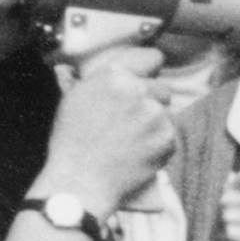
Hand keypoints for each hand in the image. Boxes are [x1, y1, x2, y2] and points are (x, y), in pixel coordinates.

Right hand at [36, 52, 189, 217]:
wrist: (80, 182)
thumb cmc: (71, 143)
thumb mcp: (75, 98)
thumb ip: (102, 80)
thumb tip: (121, 72)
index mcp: (113, 75)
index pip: (151, 59)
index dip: (148, 72)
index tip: (146, 81)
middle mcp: (137, 90)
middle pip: (161, 89)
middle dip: (151, 103)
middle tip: (131, 122)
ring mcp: (154, 114)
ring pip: (164, 115)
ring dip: (153, 126)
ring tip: (128, 143)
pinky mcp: (167, 138)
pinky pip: (168, 137)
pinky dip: (157, 146)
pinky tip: (135, 154)